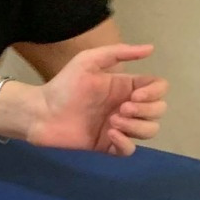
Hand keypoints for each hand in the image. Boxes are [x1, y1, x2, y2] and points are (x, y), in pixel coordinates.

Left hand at [27, 44, 168, 155]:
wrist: (41, 112)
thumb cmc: (63, 85)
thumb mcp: (88, 61)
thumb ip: (118, 52)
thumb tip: (151, 49)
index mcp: (126, 87)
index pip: (159, 89)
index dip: (154, 93)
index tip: (135, 95)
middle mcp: (126, 106)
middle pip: (158, 111)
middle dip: (146, 111)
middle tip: (120, 109)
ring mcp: (118, 127)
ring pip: (149, 130)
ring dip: (137, 126)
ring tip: (113, 121)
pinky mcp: (106, 145)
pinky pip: (129, 150)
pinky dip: (126, 143)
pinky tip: (111, 135)